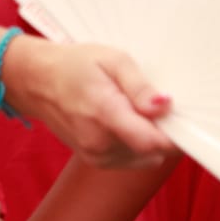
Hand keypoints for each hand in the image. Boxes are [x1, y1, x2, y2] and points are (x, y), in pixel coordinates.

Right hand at [5, 38, 175, 168]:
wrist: (36, 81)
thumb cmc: (74, 65)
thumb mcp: (112, 59)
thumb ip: (139, 86)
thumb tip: (165, 106)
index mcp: (105, 114)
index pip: (152, 142)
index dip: (175, 134)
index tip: (183, 117)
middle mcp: (99, 143)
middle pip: (153, 149)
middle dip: (161, 130)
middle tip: (152, 102)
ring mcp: (96, 155)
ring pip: (145, 156)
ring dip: (148, 137)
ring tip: (131, 109)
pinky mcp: (95, 160)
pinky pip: (132, 158)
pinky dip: (135, 143)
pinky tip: (123, 120)